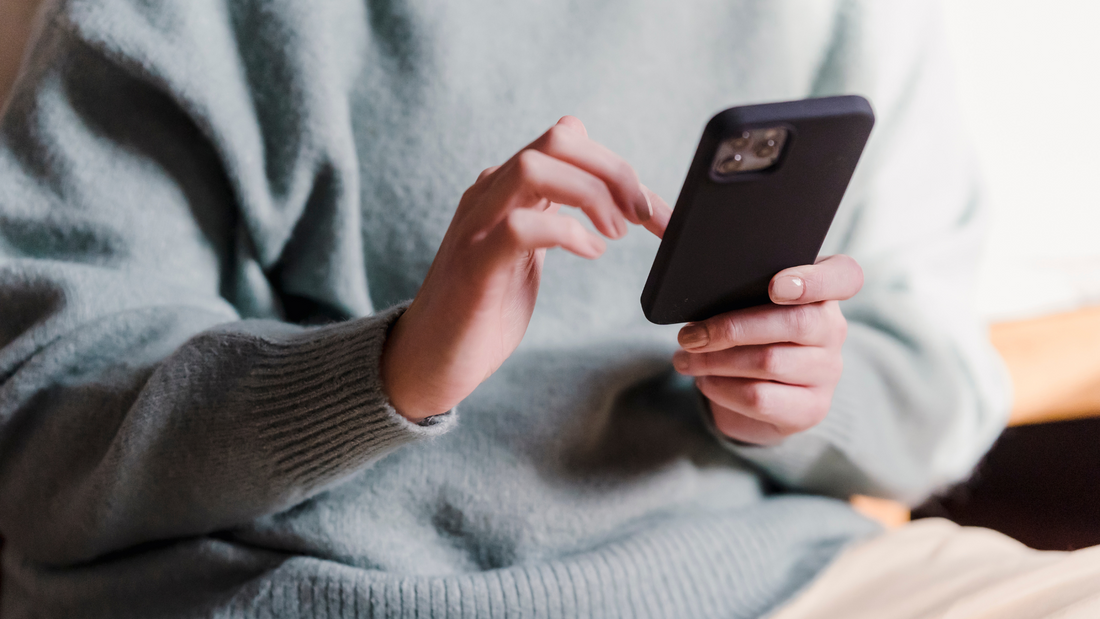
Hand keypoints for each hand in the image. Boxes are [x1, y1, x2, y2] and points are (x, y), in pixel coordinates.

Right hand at [381, 117, 672, 420]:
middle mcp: (489, 195)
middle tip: (643, 217)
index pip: (568, 140)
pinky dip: (566, 232)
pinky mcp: (475, 265)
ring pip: (535, 167)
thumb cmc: (484, 309)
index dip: (619, 167)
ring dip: (591, 195)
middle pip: (558, 140)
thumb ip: (555, 212)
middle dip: (614, 171)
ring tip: (615, 235)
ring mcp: (477, 226)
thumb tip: (602, 182)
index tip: (654, 211)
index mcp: (505, 189)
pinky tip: (590, 253)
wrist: (428, 360)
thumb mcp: (528, 251)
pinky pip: (520, 226)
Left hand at [671, 255, 863, 444]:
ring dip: (714, 360)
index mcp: (823, 291)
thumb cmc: (746, 330)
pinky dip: (722, 388)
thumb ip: (715, 261)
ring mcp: (827, 371)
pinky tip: (704, 380)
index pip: (846, 276)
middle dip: (730, 327)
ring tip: (683, 357)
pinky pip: (761, 397)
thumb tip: (659, 219)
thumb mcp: (739, 295)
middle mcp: (834, 329)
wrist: (758, 393)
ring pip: (769, 362)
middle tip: (687, 335)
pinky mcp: (810, 409)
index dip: (815, 280)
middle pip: (793, 323)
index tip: (776, 286)